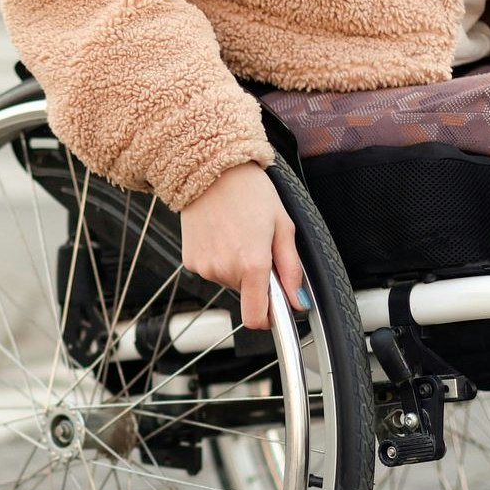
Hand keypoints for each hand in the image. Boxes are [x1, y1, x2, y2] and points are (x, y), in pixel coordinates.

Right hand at [179, 163, 306, 329]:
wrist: (210, 171)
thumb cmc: (249, 192)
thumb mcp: (283, 226)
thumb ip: (291, 268)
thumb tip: (298, 300)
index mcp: (252, 264)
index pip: (256, 318)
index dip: (269, 318)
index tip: (276, 309)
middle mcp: (225, 270)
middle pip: (246, 295)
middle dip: (256, 279)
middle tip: (259, 246)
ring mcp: (205, 267)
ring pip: (229, 282)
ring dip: (237, 267)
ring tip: (239, 235)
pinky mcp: (191, 260)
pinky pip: (212, 271)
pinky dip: (220, 259)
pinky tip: (222, 235)